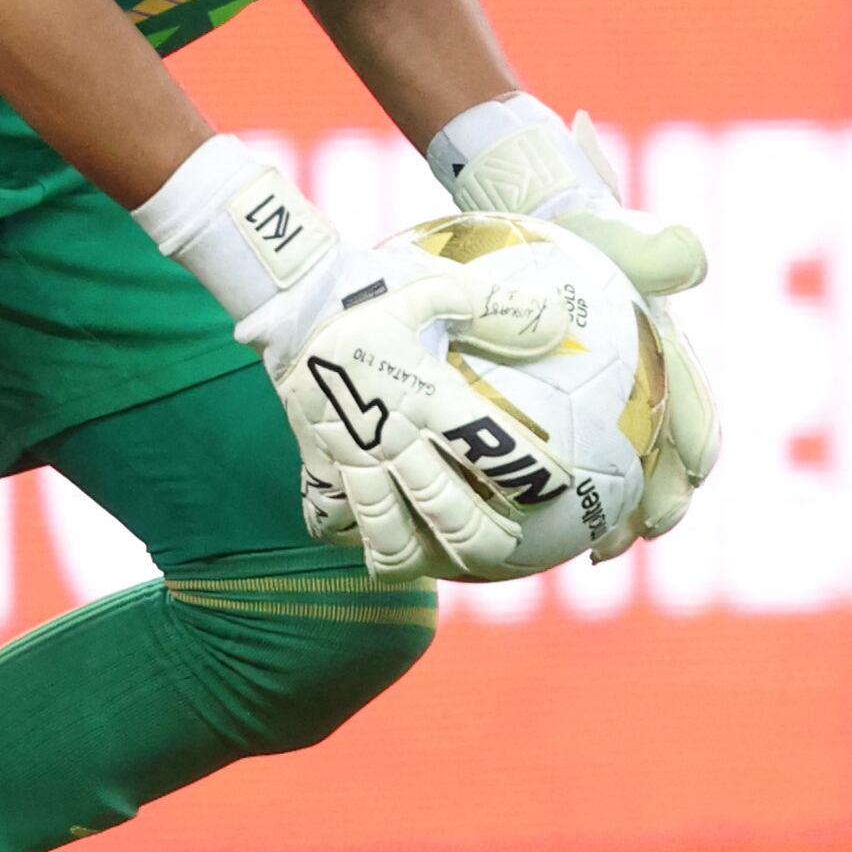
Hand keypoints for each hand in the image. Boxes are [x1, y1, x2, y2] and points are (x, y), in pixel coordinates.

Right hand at [137, 136, 564, 578]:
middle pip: (446, 512)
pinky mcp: (318, 465)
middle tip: (510, 549)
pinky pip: (334, 519)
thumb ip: (501, 310)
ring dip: (417, 558)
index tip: (558, 489)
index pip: (488, 449)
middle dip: (484, 540)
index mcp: (427, 396)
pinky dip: (354, 537)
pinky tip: (372, 542)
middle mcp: (392, 437)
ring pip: (386, 532)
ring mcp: (352, 458)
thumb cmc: (374, 288)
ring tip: (439, 565)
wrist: (292, 300)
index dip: (527, 476)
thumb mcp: (441, 286)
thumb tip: (560, 323)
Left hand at [424, 97, 719, 544]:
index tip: (689, 480)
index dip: (699, 453)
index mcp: (671, 363)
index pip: (698, 415)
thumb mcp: (619, 232)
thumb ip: (657, 246)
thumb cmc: (586, 234)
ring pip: (616, 477)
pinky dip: (552, 499)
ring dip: (609, 517)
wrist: (543, 226)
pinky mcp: (560, 419)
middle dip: (657, 507)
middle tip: (629, 536)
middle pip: (663, 464)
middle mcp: (646, 395)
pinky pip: (561, 466)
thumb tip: (693, 262)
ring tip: (586, 551)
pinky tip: (518, 522)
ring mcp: (606, 411)